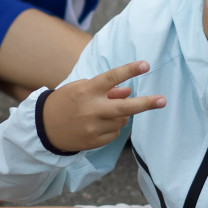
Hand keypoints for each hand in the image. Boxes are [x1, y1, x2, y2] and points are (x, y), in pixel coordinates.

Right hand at [40, 61, 165, 151]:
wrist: (44, 128)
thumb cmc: (66, 102)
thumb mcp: (82, 89)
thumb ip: (106, 90)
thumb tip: (129, 91)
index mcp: (87, 90)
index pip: (112, 77)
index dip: (130, 70)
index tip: (146, 65)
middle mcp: (91, 109)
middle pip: (125, 108)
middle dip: (146, 104)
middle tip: (162, 100)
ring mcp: (93, 127)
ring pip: (122, 120)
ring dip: (121, 114)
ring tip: (104, 112)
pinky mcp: (94, 142)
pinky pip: (115, 133)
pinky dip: (112, 127)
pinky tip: (98, 125)